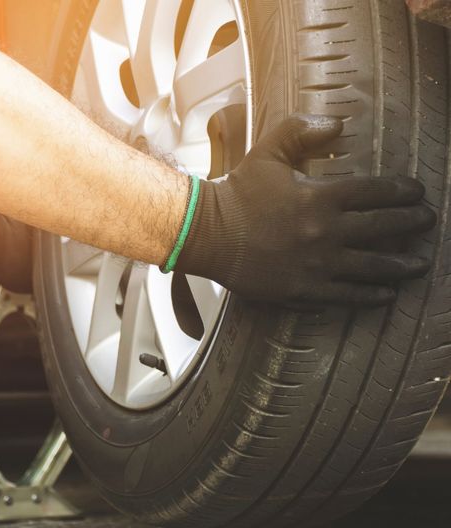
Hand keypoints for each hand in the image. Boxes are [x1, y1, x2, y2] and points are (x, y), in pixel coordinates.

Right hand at [175, 115, 435, 305]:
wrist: (209, 235)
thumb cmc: (237, 194)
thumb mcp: (268, 152)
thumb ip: (301, 131)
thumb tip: (336, 122)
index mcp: (320, 197)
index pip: (376, 192)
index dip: (403, 191)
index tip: (417, 192)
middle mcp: (325, 233)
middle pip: (382, 228)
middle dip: (412, 224)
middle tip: (427, 222)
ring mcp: (316, 265)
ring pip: (371, 267)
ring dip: (400, 265)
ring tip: (419, 264)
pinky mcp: (303, 289)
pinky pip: (345, 295)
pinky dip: (369, 296)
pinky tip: (385, 295)